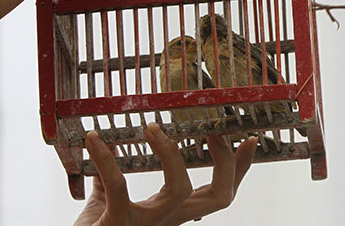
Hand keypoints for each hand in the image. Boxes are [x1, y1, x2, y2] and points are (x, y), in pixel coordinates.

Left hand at [74, 123, 257, 225]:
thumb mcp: (105, 204)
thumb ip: (109, 182)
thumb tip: (107, 153)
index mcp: (173, 213)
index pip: (219, 193)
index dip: (239, 170)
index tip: (250, 141)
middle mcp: (168, 219)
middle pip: (218, 197)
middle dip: (225, 162)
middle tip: (214, 131)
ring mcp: (146, 223)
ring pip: (181, 189)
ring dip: (170, 153)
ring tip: (152, 128)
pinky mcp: (118, 221)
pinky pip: (119, 186)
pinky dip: (106, 160)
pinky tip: (94, 140)